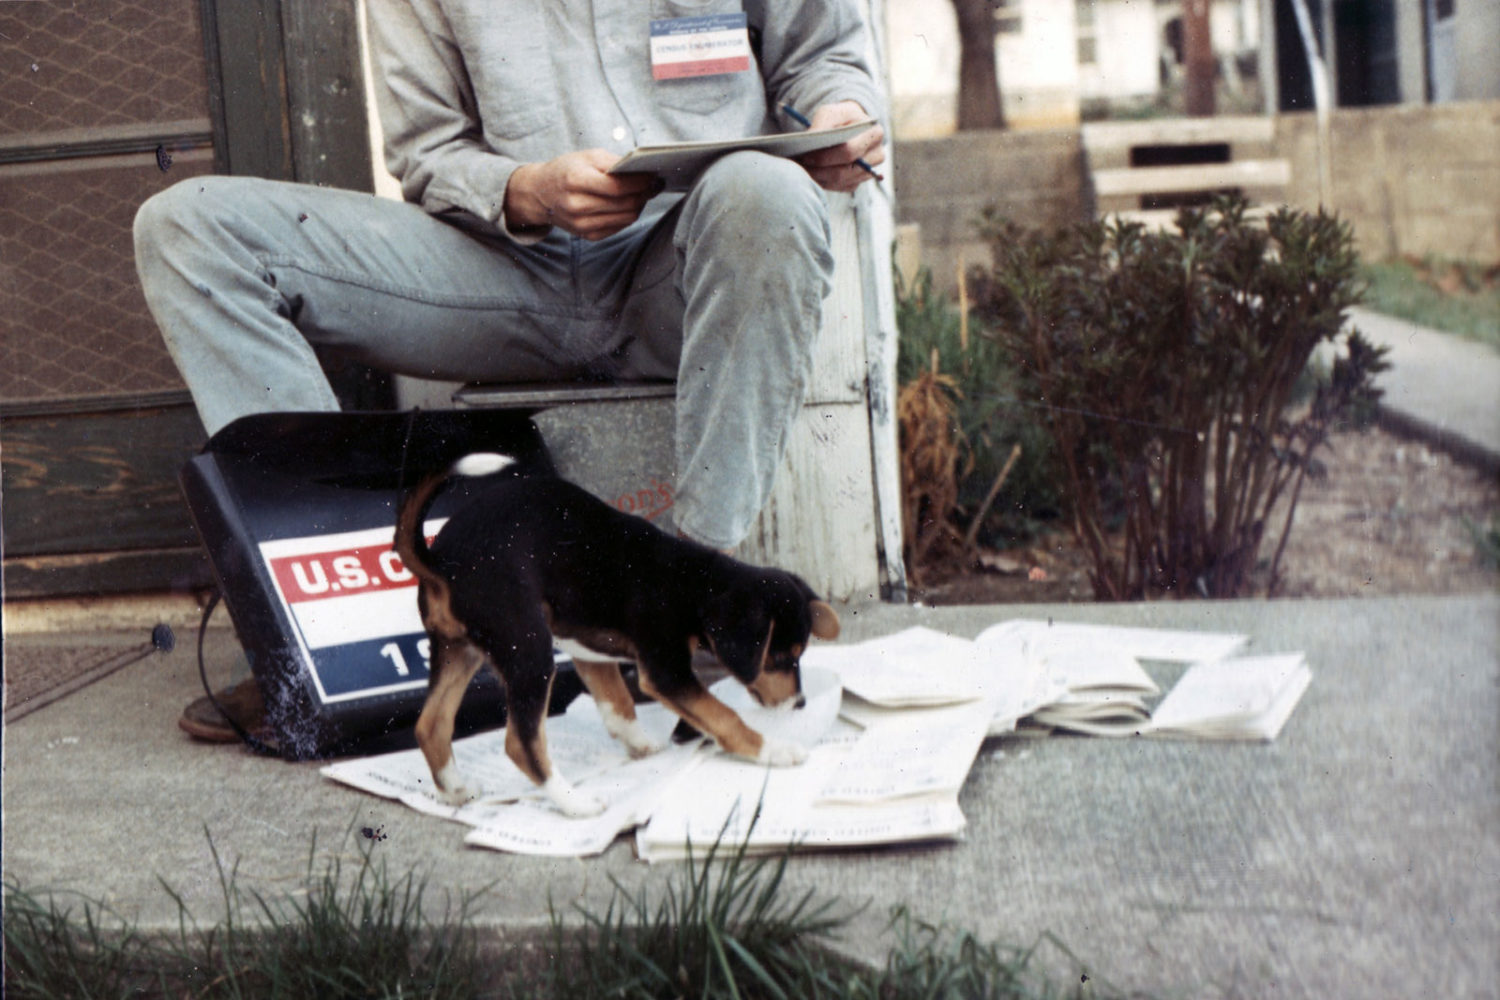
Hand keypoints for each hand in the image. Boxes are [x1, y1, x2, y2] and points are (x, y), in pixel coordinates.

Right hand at [505, 149, 659, 239]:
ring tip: (641, 192)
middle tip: (652, 184)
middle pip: (625, 204)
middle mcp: (577, 206)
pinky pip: (619, 227)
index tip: (653, 175)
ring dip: (639, 204)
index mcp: (575, 181)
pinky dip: (628, 214)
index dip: (640, 182)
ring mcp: (582, 224)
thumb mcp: (587, 157)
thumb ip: (615, 163)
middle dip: (644, 193)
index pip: (618, 187)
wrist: (540, 194)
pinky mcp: (588, 236)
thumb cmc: (566, 171)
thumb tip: (643, 172)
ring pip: (626, 217)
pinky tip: (628, 203)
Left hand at [793, 100, 885, 193]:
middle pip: (844, 171)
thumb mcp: (830, 113)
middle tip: (798, 167)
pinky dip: (822, 182)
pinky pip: (838, 187)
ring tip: (801, 170)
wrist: (850, 126)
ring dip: (818, 178)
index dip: (824, 156)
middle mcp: (877, 155)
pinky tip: (812, 174)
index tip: (805, 155)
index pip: (848, 151)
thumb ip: (821, 125)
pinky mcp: (858, 182)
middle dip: (818, 170)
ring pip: (840, 182)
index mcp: (874, 133)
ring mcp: (869, 172)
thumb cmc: (840, 118)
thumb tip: (810, 140)